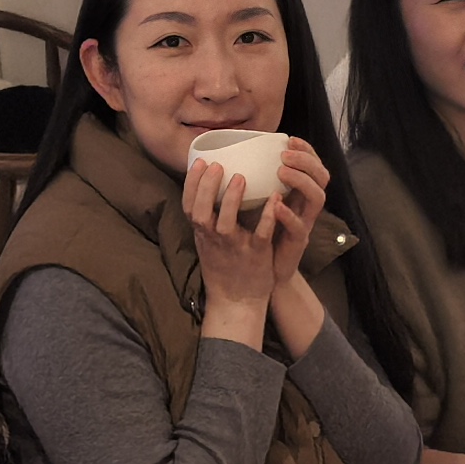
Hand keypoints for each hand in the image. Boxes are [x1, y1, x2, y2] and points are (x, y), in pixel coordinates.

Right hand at [184, 148, 291, 337]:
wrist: (237, 301)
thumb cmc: (224, 266)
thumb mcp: (207, 242)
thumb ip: (207, 217)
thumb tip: (209, 185)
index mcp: (203, 234)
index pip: (189, 206)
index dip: (191, 184)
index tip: (199, 162)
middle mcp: (214, 239)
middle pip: (202, 212)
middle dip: (206, 188)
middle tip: (216, 165)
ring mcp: (235, 247)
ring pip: (226, 223)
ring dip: (231, 200)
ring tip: (240, 177)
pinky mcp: (257, 254)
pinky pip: (261, 234)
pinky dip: (267, 216)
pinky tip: (275, 198)